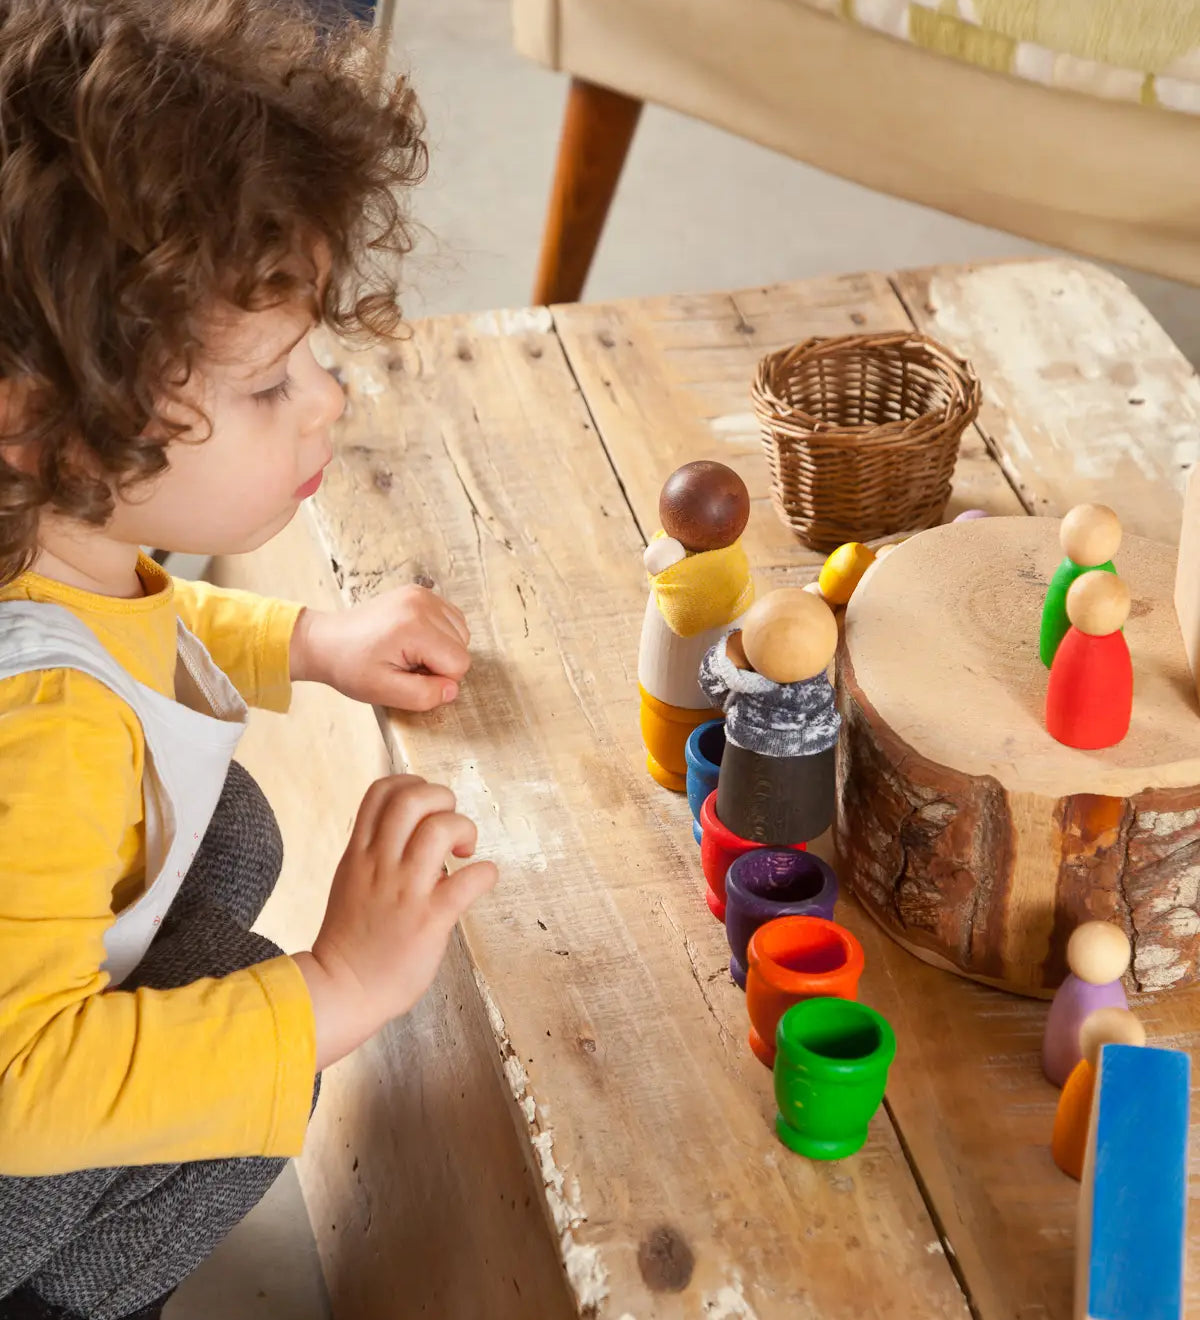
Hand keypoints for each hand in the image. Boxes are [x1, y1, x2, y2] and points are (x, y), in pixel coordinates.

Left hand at [290, 585, 469, 711]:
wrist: (327, 641)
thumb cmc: (351, 666)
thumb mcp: (384, 691)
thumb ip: (424, 695)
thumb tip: (452, 690)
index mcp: (415, 626)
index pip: (459, 664)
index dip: (438, 679)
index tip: (408, 675)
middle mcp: (423, 603)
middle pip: (462, 647)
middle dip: (439, 663)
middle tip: (405, 664)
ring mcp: (422, 594)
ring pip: (461, 633)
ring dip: (441, 649)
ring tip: (408, 652)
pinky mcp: (421, 592)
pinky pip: (452, 619)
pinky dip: (440, 635)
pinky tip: (414, 641)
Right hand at [293, 775, 497, 1068]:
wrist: (342, 990)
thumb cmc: (351, 941)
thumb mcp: (350, 881)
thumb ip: (376, 855)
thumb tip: (416, 836)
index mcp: (358, 853)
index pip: (381, 791)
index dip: (412, 784)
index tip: (427, 805)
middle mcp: (380, 864)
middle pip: (411, 799)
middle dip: (442, 799)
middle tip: (451, 826)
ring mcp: (404, 890)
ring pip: (439, 829)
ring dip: (464, 829)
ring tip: (464, 852)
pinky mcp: (429, 919)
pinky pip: (469, 880)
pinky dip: (485, 873)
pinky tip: (480, 881)